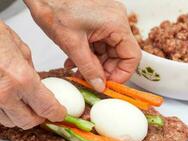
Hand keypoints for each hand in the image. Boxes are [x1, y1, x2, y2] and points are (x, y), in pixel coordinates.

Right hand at [0, 22, 65, 128]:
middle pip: (28, 121)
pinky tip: (7, 101)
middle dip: (38, 117)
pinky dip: (3, 112)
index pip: (47, 108)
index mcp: (21, 79)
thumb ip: (31, 72)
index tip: (60, 113)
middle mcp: (3, 94)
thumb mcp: (20, 49)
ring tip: (22, 104)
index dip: (57, 113)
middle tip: (43, 110)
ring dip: (19, 116)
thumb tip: (39, 85)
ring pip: (9, 122)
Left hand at [24, 0, 140, 91]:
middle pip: (120, 55)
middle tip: (92, 81)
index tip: (108, 84)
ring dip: (96, 64)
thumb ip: (88, 68)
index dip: (122, 74)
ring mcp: (108, 20)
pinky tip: (77, 61)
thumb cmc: (53, 6)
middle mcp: (117, 21)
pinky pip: (101, 42)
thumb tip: (99, 85)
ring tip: (80, 71)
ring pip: (109, 50)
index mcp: (116, 24)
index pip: (132, 57)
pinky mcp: (99, 20)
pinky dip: (91, 54)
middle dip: (106, 70)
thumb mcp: (72, 44)